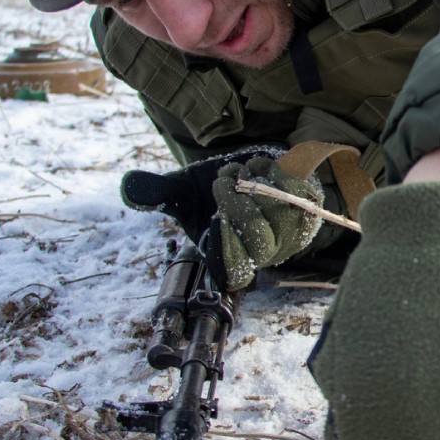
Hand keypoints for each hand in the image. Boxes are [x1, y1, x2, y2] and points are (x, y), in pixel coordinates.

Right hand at [120, 147, 323, 288]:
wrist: (255, 170)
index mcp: (232, 259)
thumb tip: (130, 188)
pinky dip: (275, 173)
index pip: (235, 271)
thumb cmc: (216, 190)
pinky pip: (297, 192)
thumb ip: (156, 193)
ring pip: (278, 214)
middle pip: (258, 238)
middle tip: (223, 180)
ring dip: (254, 184)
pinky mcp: (309, 209)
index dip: (227, 249)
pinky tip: (262, 168)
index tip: (215, 218)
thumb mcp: (182, 191)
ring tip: (240, 172)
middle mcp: (263, 254)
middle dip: (236, 201)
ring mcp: (291, 234)